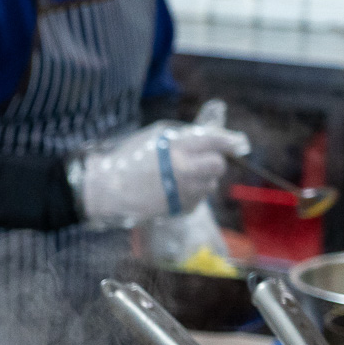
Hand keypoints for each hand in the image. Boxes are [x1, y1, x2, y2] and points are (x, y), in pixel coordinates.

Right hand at [69, 119, 249, 226]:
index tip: (238, 142)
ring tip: (179, 176)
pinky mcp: (180, 209)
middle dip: (214, 161)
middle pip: (218, 165)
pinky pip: (199, 199)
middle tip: (200, 160)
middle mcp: (185, 170)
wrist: (106, 190)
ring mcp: (184, 192)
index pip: (215, 141)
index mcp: (177, 148)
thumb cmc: (129, 158)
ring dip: (202, 179)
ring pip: (210, 184)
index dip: (230, 141)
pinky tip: (173, 190)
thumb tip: (216, 135)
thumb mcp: (156, 137)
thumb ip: (187, 136)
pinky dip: (192, 194)